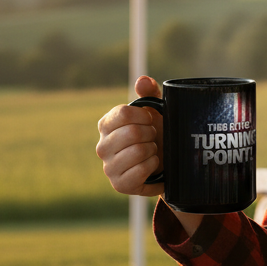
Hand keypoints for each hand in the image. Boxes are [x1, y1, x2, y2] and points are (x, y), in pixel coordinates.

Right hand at [96, 76, 164, 196]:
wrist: (165, 163)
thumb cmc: (156, 133)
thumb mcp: (155, 111)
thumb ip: (149, 92)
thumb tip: (142, 80)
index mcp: (106, 125)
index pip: (124, 113)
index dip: (144, 116)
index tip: (150, 120)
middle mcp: (102, 146)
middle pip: (132, 132)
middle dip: (150, 134)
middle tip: (152, 138)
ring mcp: (108, 167)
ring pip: (138, 151)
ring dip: (152, 150)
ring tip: (151, 151)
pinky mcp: (119, 185)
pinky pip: (141, 170)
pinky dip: (152, 165)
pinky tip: (152, 165)